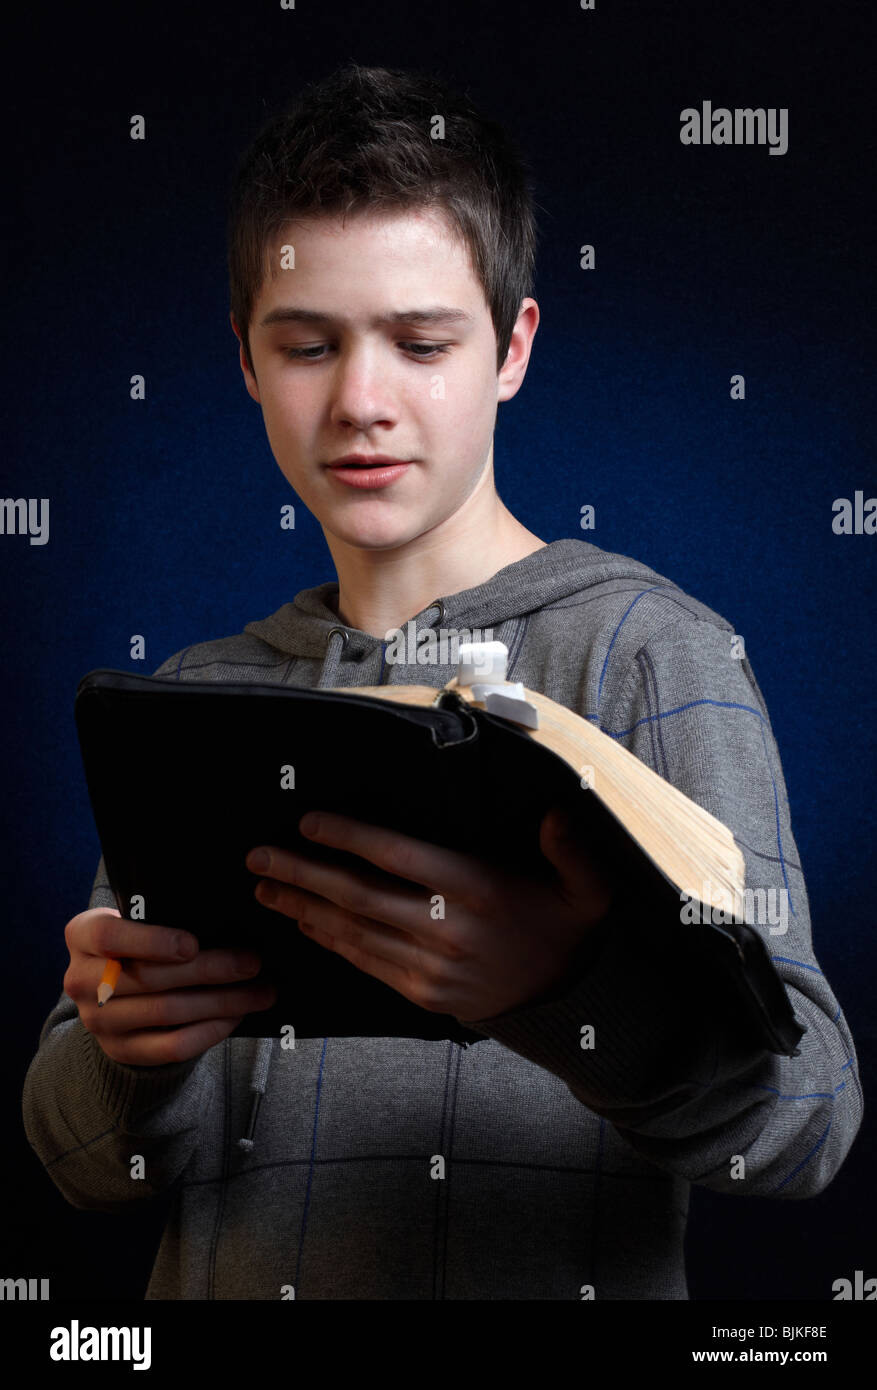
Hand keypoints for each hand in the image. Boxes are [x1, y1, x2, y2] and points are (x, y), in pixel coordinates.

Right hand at [63, 908, 277, 1064]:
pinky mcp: (121, 1050)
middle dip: (210, 970)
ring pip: (167, 1012)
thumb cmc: (137, 941)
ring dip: (221, 1002)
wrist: (110, 989)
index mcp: (82, 935)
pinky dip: (210, 1030)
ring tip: (260, 992)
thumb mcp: (135, 920)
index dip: (152, 941)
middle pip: (151, 978)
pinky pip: (172, 1046)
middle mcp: (80, 979)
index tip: (193, 944)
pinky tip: (236, 1016)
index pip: (109, 937)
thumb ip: (162, 917)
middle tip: (253, 963)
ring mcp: (98, 1020)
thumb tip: (229, 921)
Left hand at [245, 804, 612, 1023]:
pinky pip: (363, 962)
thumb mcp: (586, 888)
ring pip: (352, 931)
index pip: (398, 857)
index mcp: (477, 890)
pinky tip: (302, 921)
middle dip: (302, 873)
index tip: (308, 820)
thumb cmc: (565, 927)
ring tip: (263, 887)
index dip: (348, 837)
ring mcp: (430, 967)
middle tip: (258, 856)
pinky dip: (328, 940)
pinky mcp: (420, 993)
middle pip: (359, 895)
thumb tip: (559, 812)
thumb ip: (572, 849)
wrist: (566, 1001)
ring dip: (302, 908)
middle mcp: (446, 929)